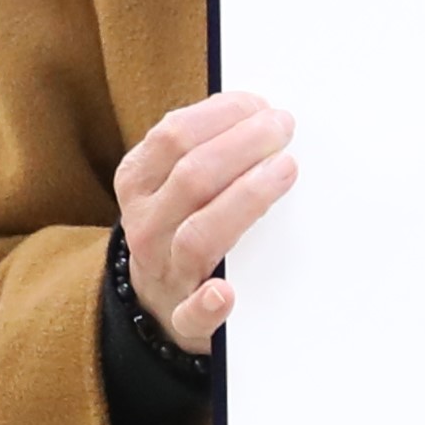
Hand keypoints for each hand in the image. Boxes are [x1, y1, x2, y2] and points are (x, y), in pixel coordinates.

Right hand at [115, 91, 294, 354]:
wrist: (158, 301)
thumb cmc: (181, 224)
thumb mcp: (172, 180)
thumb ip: (202, 147)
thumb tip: (256, 110)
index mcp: (138, 182)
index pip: (173, 137)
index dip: (221, 115)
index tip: (261, 105)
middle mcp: (145, 226)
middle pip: (192, 177)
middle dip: (243, 144)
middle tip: (284, 127)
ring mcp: (164, 273)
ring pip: (198, 236)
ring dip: (246, 199)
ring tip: (286, 170)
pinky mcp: (184, 319)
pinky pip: (191, 316)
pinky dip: (208, 306)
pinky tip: (226, 293)